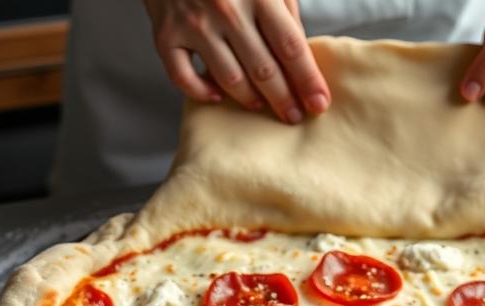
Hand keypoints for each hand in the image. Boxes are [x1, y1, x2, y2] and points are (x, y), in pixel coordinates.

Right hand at [143, 0, 330, 123]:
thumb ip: (284, 11)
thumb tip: (300, 55)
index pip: (290, 47)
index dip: (307, 80)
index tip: (318, 104)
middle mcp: (226, 11)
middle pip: (263, 69)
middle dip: (283, 99)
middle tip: (294, 116)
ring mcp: (194, 24)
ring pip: (229, 78)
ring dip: (249, 99)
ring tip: (261, 105)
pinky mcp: (165, 34)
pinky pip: (182, 77)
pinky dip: (200, 92)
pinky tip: (216, 95)